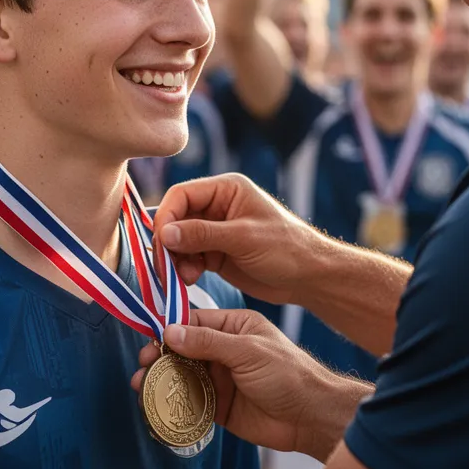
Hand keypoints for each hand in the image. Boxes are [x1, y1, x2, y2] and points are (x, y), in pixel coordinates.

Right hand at [131, 309, 366, 459]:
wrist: (310, 418)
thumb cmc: (288, 374)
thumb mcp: (247, 351)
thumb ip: (208, 342)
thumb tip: (170, 332)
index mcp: (234, 326)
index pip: (194, 322)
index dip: (170, 329)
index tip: (149, 337)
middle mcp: (224, 350)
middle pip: (183, 349)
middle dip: (160, 356)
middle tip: (142, 363)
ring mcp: (220, 378)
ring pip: (182, 375)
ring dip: (161, 379)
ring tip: (141, 384)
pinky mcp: (218, 405)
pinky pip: (189, 400)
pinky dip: (172, 401)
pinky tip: (155, 403)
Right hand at [153, 173, 322, 305]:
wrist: (308, 278)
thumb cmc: (286, 248)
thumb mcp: (243, 238)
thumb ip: (202, 234)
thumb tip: (164, 234)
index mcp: (225, 189)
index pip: (181, 195)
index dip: (166, 216)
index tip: (161, 242)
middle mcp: (216, 206)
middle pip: (175, 218)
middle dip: (168, 242)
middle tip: (165, 266)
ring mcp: (214, 231)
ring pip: (178, 240)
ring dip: (175, 259)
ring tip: (182, 277)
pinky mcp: (214, 253)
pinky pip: (188, 257)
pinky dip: (184, 268)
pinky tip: (190, 280)